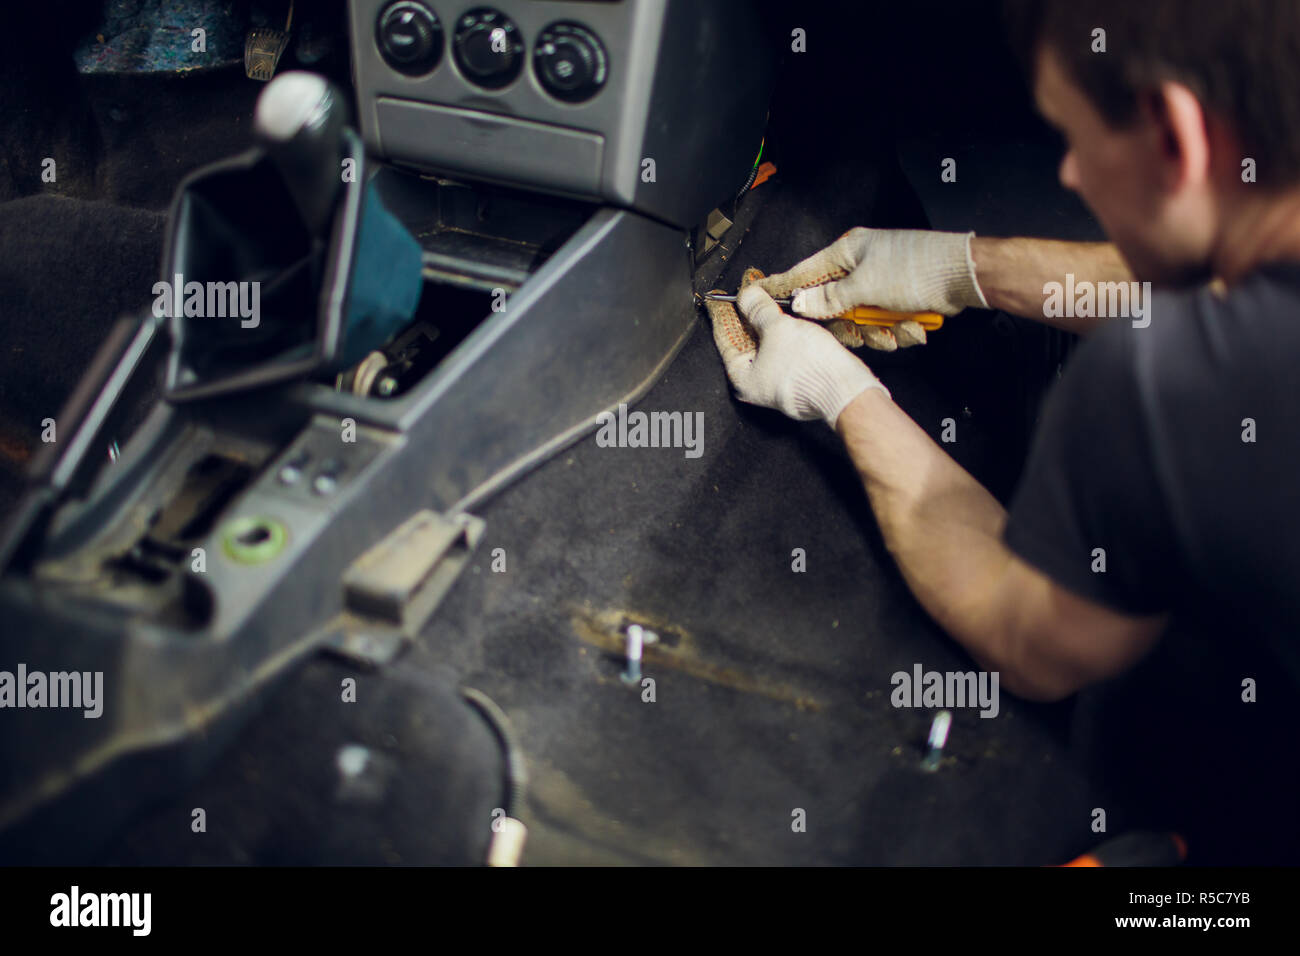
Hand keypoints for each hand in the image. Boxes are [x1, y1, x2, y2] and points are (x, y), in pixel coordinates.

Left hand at [706, 277, 888, 427]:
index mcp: (742, 379)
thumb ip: (758, 310)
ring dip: (768, 321)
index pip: (724, 338)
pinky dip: (784, 332)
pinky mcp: (798, 378)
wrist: (845, 388)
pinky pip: (785, 350)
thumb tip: (746, 296)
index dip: (724, 314)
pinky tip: (787, 316)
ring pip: (768, 345)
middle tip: (748, 293)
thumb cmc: (809, 369)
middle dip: (748, 316)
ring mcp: (778, 382)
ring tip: (767, 298)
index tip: (722, 298)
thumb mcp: (776, 328)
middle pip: (745, 341)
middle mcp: (757, 384)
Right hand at [755, 227, 988, 350]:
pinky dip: (898, 329)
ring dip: (880, 332)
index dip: (782, 286)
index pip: (805, 272)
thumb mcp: (865, 287)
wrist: (964, 277)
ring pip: (861, 321)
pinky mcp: (897, 300)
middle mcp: (861, 266)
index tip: (756, 293)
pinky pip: (884, 324)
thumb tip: (799, 304)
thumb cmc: (917, 269)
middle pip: (834, 306)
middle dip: (851, 326)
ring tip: (897, 328)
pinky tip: (913, 325)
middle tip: (859, 332)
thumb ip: (829, 299)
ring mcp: (880, 284)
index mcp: (849, 252)